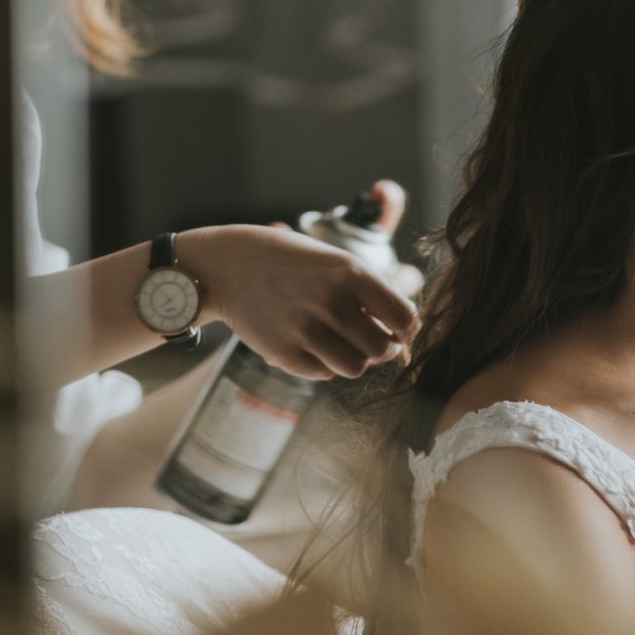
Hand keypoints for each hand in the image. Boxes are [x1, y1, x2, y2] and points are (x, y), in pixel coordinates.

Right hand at [187, 191, 416, 380]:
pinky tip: (311, 343)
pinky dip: (324, 364)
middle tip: (372, 341)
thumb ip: (370, 293)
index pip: (404, 318)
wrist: (228, 266)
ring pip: (355, 368)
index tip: (398, 331)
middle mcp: (330, 301)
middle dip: (382, 349)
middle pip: (381, 350)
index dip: (406, 330)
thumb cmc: (292, 263)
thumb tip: (403, 333)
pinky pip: (323, 373)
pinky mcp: (283, 353)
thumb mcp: (335, 261)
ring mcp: (305, 330)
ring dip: (354, 359)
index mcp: (351, 272)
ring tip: (342, 343)